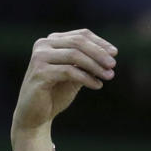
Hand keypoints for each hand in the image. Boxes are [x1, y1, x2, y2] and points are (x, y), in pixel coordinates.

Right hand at [10, 29, 117, 144]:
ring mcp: (39, 58)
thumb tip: (110, 55)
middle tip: (113, 65)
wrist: (35, 115)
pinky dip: (86, 78)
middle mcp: (43, 45)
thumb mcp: (75, 75)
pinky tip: (97, 85)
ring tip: (109, 76)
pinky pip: (69, 71)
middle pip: (78, 42)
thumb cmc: (56, 93)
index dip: (99, 42)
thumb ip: (87, 64)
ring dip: (95, 66)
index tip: (115, 53)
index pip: (80, 35)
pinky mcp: (40, 73)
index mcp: (51, 42)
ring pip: (74, 55)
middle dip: (99, 53)